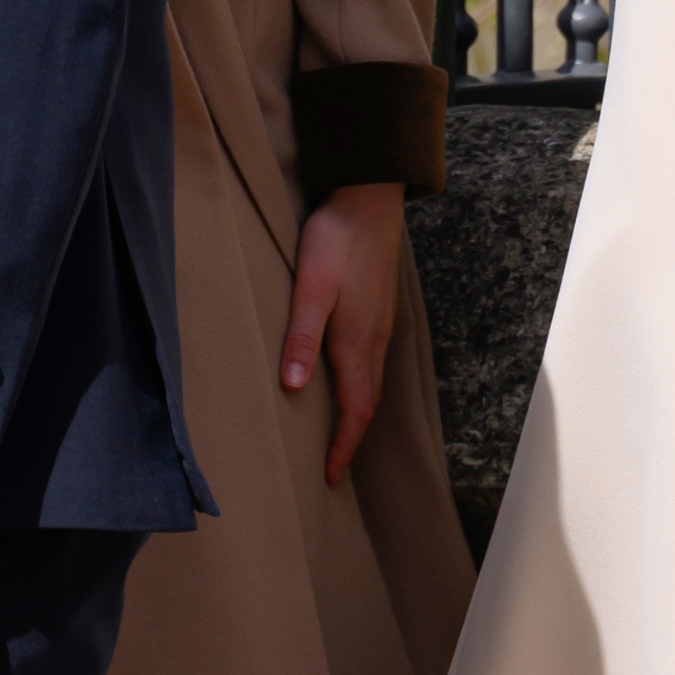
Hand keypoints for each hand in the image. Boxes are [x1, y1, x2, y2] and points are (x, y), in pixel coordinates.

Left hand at [281, 182, 404, 484]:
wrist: (371, 198)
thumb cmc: (337, 240)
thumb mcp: (311, 288)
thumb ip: (302, 337)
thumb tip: (294, 388)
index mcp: (356, 341)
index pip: (355, 409)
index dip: (343, 446)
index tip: (330, 476)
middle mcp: (374, 339)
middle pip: (368, 402)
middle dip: (352, 437)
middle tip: (333, 465)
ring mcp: (381, 323)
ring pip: (373, 381)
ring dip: (358, 412)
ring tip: (340, 432)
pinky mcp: (379, 308)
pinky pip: (373, 360)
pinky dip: (362, 384)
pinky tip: (348, 377)